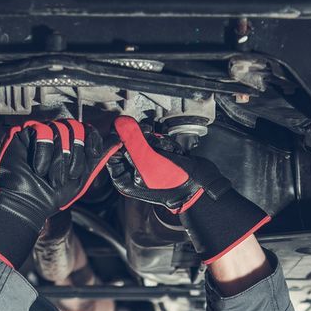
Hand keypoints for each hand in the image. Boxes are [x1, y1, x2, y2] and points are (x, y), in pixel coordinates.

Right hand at [0, 118, 112, 268]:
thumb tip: (117, 141)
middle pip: (74, 127)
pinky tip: (39, 168)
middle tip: (69, 175)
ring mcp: (38, 134)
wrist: (27, 204)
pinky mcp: (22, 132)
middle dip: (75, 153)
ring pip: (60, 129)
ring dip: (60, 157)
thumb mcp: (81, 178)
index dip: (92, 138)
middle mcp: (54, 137)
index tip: (94, 152)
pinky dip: (44, 151)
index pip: (85, 129)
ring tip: (52, 177)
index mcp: (68, 145)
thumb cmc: (50, 195)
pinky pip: (42, 131)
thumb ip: (96, 159)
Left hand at [108, 115, 270, 264]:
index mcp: (125, 179)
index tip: (125, 129)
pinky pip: (157, 142)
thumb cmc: (174, 182)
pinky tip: (173, 152)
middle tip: (150, 137)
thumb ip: (132, 142)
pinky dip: (165, 143)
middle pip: (128, 144)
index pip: (112, 154)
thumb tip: (119, 125)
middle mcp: (133, 172)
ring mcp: (147, 164)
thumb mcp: (148, 161)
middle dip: (142, 139)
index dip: (118, 139)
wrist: (199, 185)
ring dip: (157, 141)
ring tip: (166, 150)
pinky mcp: (160, 157)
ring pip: (143, 140)